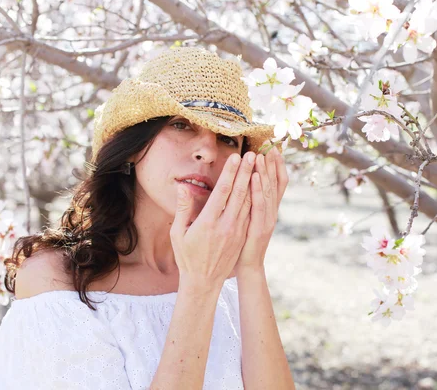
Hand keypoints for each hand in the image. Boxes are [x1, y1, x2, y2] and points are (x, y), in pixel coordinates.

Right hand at [171, 152, 254, 288]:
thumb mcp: (178, 234)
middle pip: (239, 194)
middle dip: (247, 172)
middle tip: (252, 154)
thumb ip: (182, 209)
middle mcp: (226, 226)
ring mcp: (237, 232)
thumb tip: (183, 187)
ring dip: (254, 183)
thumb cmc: (187, 257)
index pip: (222, 192)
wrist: (203, 282)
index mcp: (208, 223)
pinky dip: (256, 198)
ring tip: (259, 166)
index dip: (230, 173)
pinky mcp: (242, 237)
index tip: (236, 157)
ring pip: (249, 202)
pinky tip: (259, 187)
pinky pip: (251, 214)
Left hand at [233, 146, 287, 274]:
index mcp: (270, 208)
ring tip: (261, 154)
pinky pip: (258, 205)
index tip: (273, 148)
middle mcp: (272, 211)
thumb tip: (251, 181)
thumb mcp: (252, 218)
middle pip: (275, 182)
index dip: (277, 165)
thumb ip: (253, 200)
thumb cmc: (246, 241)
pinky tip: (254, 176)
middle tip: (269, 143)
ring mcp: (267, 219)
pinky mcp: (259, 228)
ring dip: (265, 171)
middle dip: (272, 162)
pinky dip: (257, 189)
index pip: (277, 182)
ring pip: (267, 190)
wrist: (248, 266)